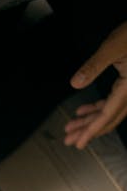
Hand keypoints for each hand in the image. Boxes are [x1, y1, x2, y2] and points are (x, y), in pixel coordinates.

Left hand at [65, 22, 126, 148]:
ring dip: (90, 121)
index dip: (92, 130)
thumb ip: (93, 66)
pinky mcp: (126, 84)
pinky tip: (82, 112)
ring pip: (108, 112)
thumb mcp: (112, 47)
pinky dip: (97, 109)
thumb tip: (75, 83)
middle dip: (87, 130)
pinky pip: (111, 102)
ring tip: (70, 128)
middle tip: (69, 140)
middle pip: (108, 118)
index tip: (79, 143)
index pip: (108, 114)